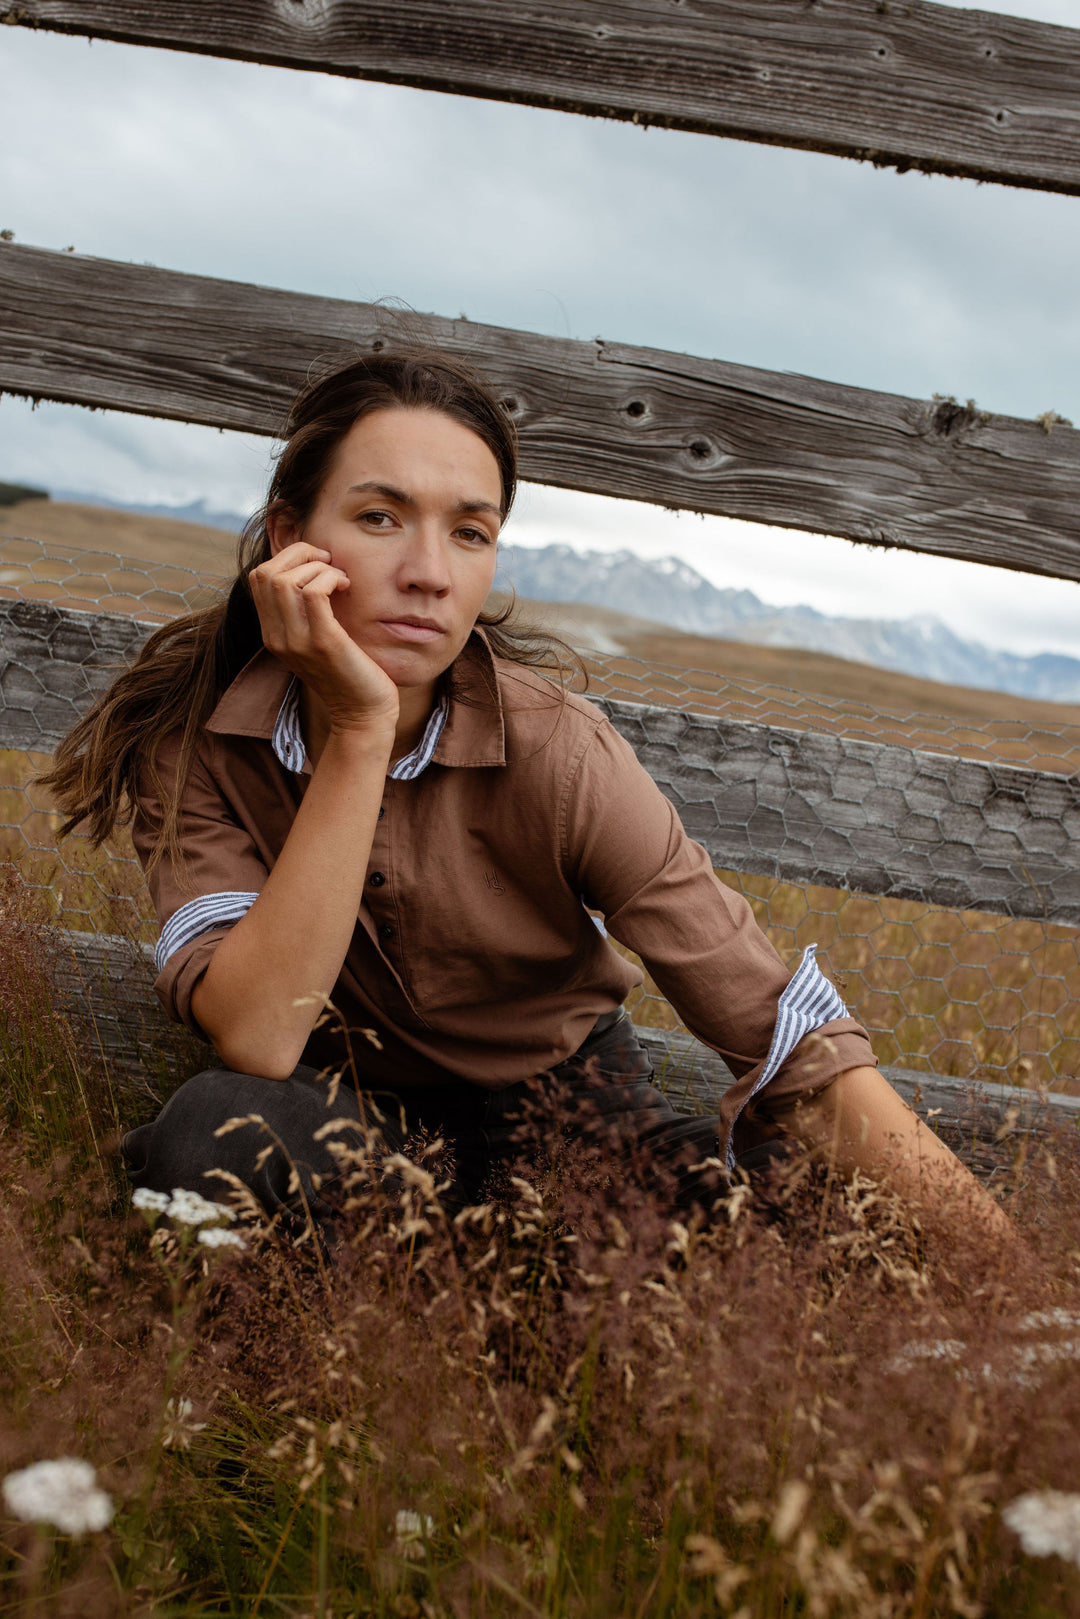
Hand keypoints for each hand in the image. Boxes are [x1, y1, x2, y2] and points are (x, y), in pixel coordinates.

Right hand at [250, 543, 398, 736]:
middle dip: (299, 553)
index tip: (318, 563)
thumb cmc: (348, 671)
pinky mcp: (323, 643)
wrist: (362, 713)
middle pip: (266, 573)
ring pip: (286, 580)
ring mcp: (296, 641)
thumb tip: (313, 567)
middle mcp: (277, 637)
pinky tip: (346, 587)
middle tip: (328, 562)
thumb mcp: (316, 638)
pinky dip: (330, 578)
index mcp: (272, 634)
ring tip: (339, 579)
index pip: (258, 577)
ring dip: (317, 566)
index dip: (287, 557)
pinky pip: (314, 592)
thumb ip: (305, 611)